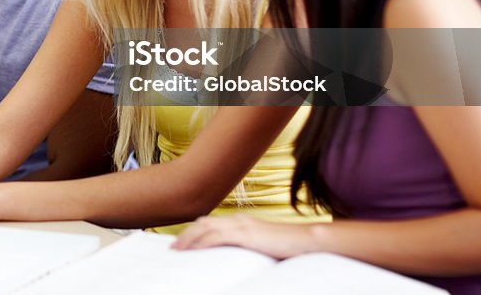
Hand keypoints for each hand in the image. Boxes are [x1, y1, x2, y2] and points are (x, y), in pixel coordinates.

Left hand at [171, 214, 316, 258]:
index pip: (210, 222)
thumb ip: (248, 247)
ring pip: (205, 228)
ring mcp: (241, 225)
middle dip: (186, 234)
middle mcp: (238, 219)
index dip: (193, 231)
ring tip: (177, 251)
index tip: (181, 243)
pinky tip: (193, 251)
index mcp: (241, 221)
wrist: (307, 240)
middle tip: (173, 249)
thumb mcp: (263, 245)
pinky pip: (217, 237)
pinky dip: (202, 243)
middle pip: (203, 223)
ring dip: (188, 239)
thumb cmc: (288, 246)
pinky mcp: (246, 235)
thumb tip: (236, 259)